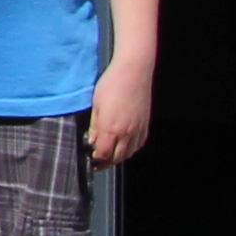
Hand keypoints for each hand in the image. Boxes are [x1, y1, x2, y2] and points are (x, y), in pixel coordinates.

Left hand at [89, 53, 154, 168]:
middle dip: (106, 163)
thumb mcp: (95, 105)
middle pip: (117, 157)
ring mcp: (137, 129)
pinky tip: (125, 147)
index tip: (90, 158)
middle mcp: (126, 133)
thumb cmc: (111, 85)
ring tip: (110, 156)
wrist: (133, 72)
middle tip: (98, 163)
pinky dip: (131, 150)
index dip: (96, 159)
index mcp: (110, 129)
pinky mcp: (145, 124)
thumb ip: (94, 127)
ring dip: (119, 158)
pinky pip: (139, 144)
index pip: (103, 154)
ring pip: (129, 153)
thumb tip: (91, 142)